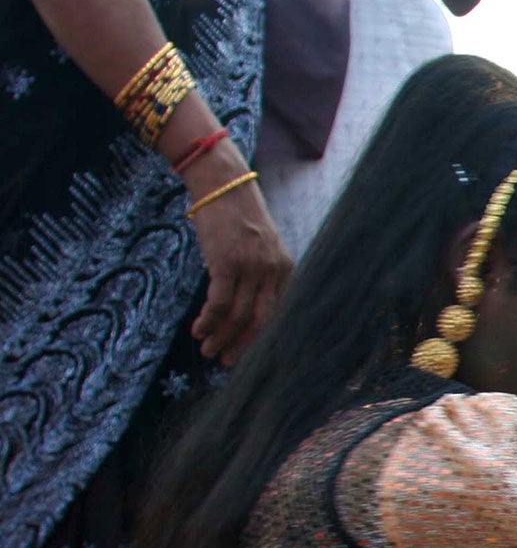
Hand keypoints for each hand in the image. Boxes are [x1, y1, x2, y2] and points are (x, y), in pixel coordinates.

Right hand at [183, 147, 292, 364]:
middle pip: (260, 320)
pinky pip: (218, 302)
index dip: (263, 337)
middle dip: (243, 344)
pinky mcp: (226, 262)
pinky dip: (208, 321)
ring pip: (237, 315)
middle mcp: (273, 270)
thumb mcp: (260, 247)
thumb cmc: (238, 218)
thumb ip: (261, 275)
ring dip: (221, 337)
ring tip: (208, 350)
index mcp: (286, 269)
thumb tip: (248, 309)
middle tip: (227, 361)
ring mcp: (251, 267)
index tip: (250, 353)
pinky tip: (198, 331)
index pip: (279, 314)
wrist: (223, 186)